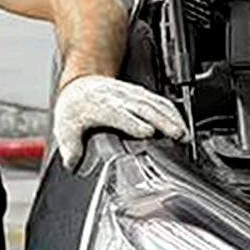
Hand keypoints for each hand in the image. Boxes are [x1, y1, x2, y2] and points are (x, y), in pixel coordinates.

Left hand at [52, 74, 187, 166]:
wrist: (80, 86)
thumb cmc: (75, 108)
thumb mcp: (65, 129)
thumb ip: (71, 148)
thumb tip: (73, 163)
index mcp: (100, 106)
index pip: (119, 113)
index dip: (133, 122)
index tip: (148, 132)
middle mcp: (118, 98)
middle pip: (144, 107)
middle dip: (163, 121)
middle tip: (178, 136)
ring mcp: (131, 95)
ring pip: (155, 103)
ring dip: (172, 118)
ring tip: (184, 135)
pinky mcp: (141, 95)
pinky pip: (160, 101)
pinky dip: (173, 113)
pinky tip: (181, 125)